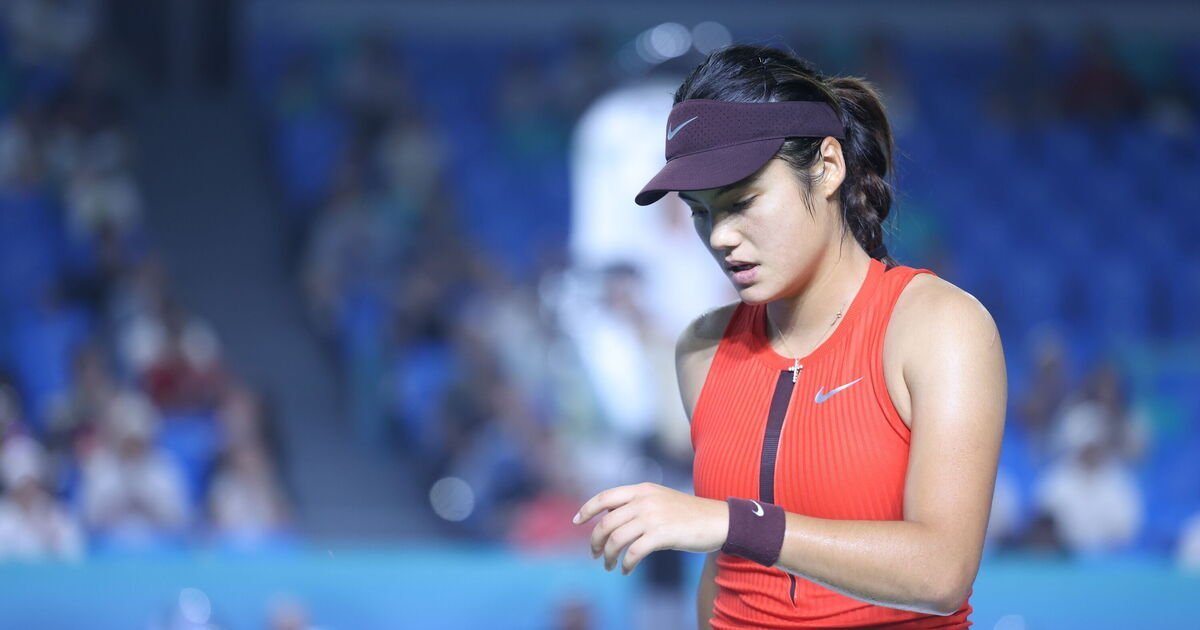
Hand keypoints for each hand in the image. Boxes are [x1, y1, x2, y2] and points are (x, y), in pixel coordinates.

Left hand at [572, 482, 728, 574]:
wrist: (718, 520)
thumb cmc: (688, 514)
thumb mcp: (659, 500)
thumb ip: (636, 505)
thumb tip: (609, 518)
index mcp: (642, 489)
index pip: (605, 497)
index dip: (587, 509)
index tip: (577, 521)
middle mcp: (644, 500)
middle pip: (606, 522)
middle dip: (596, 541)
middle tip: (596, 554)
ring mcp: (653, 516)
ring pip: (617, 539)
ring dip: (609, 556)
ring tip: (610, 566)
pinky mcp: (663, 534)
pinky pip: (634, 552)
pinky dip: (626, 564)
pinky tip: (626, 570)